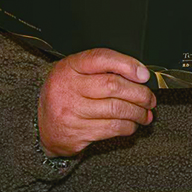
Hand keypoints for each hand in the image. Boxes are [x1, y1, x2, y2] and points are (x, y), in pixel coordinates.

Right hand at [37, 48, 155, 157]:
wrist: (41, 126)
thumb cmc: (66, 94)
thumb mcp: (77, 73)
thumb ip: (104, 69)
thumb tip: (141, 75)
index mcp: (68, 67)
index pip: (101, 58)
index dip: (128, 64)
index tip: (144, 75)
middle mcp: (68, 88)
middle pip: (113, 86)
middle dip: (139, 93)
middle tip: (150, 99)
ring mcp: (71, 112)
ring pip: (116, 109)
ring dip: (138, 112)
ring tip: (146, 113)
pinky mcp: (77, 133)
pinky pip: (112, 128)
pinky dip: (128, 126)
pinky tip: (132, 124)